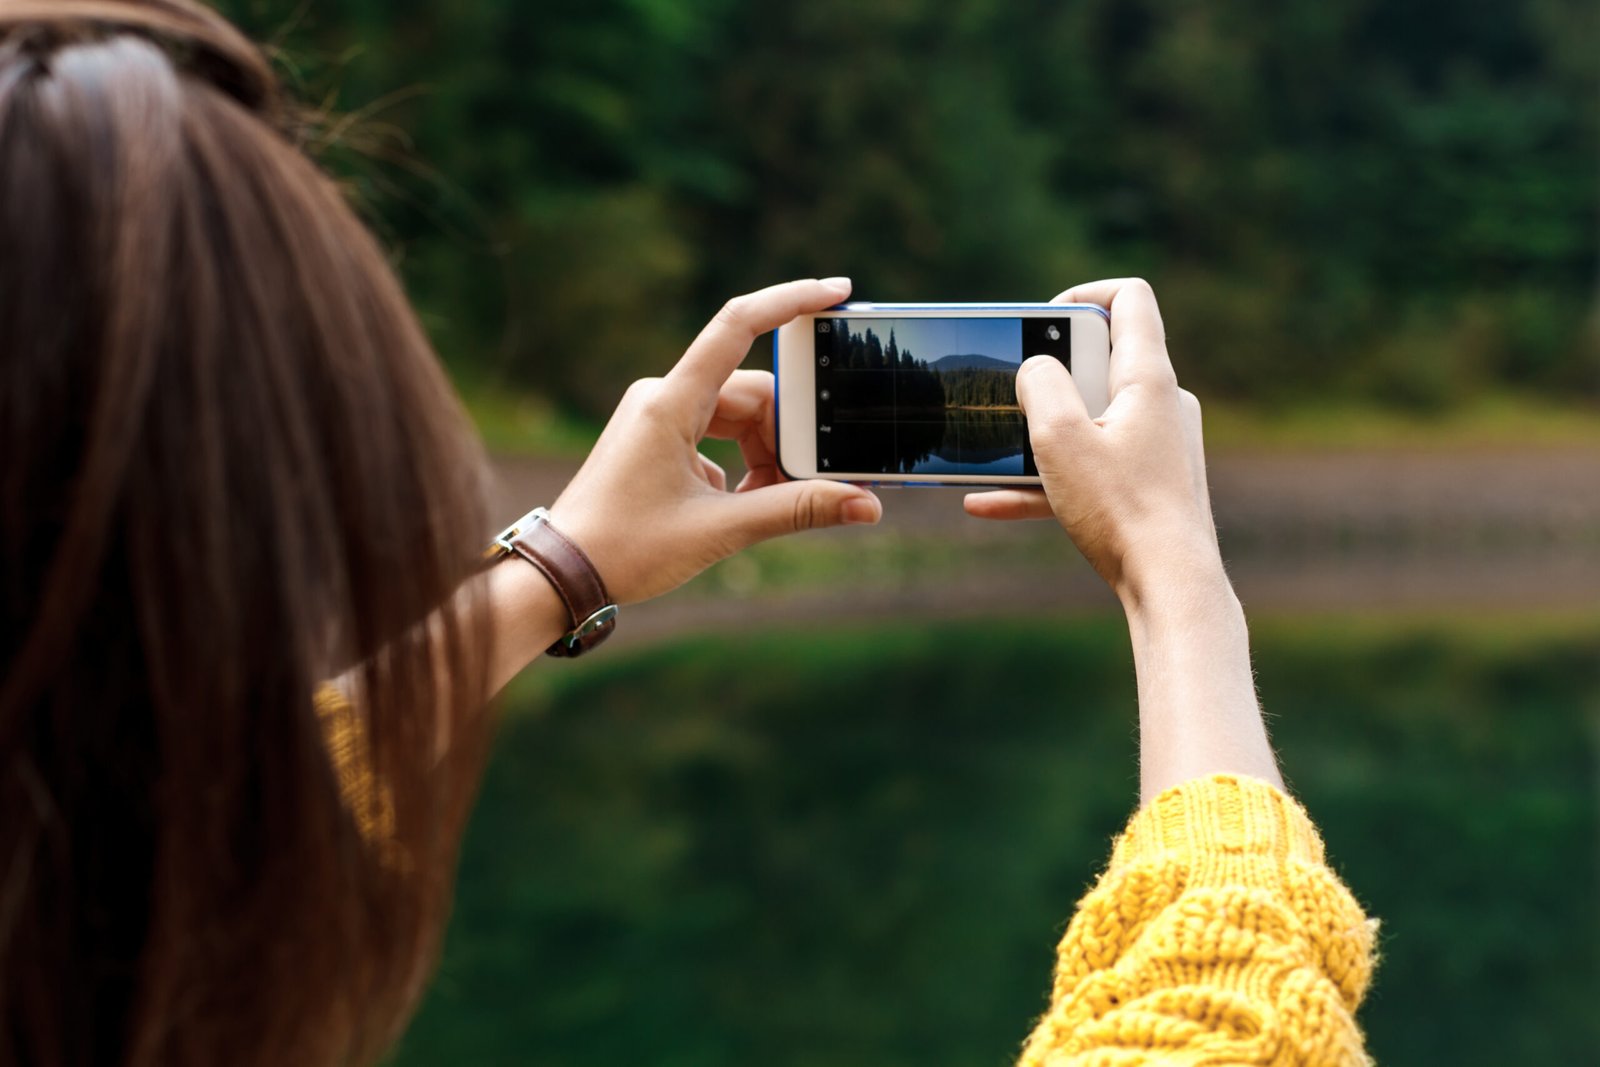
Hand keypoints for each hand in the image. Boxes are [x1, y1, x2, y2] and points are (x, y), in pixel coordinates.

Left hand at [547, 278, 882, 604]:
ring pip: (741, 420)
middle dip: (790, 438)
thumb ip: (798, 510)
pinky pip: (720, 438)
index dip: (790, 300)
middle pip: (754, 395)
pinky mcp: (659, 440)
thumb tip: (867, 504)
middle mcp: (663, 397)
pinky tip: (747, 507)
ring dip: (768, 458)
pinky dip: (745, 469)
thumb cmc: (626, 549)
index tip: (837, 291)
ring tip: (776, 504)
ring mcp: (659, 418)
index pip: (737, 326)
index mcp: (670, 402)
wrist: (562, 574)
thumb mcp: (722, 529)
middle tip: (820, 481)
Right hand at [964, 279, 1220, 601]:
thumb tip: (1034, 367)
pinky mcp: (1148, 484)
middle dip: (1047, 374)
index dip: (1082, 294)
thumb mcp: (1059, 437)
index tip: (1041, 319)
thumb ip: (1039, 384)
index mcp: (1149, 378)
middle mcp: (1162, 403)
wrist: (1170, 587)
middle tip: (1011, 392)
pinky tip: (986, 503)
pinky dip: (1045, 479)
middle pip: (1101, 360)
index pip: (1129, 298)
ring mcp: (1157, 445)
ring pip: (1089, 420)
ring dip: (1039, 432)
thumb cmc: (1121, 511)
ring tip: (991, 448)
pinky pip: (1089, 467)